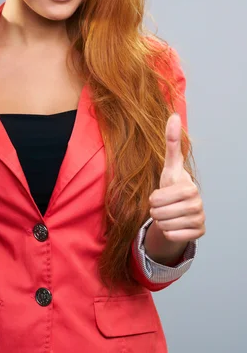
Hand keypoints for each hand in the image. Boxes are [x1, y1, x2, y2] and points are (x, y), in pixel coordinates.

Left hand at [149, 113, 205, 243]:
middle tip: (162, 206)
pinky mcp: (199, 233)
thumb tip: (174, 115)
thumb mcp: (169, 165)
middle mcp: (198, 204)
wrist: (180, 207)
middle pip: (158, 214)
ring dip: (161, 221)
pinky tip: (175, 224)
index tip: (162, 193)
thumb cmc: (173, 184)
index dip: (154, 198)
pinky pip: (172, 236)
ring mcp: (200, 219)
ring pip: (164, 226)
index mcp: (190, 187)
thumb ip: (171, 142)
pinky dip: (168, 232)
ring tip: (168, 213)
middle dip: (155, 211)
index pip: (156, 200)